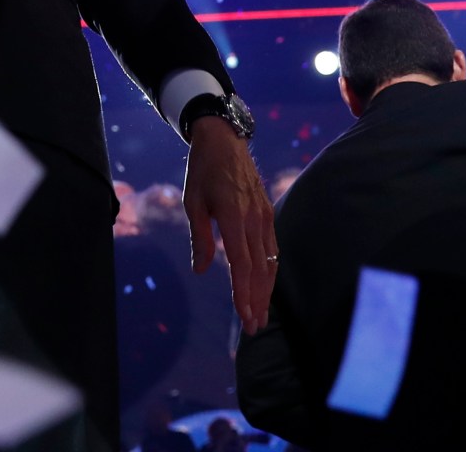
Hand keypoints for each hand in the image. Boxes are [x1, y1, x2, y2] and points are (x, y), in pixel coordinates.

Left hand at [182, 118, 276, 334]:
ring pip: (270, 262)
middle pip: (260, 269)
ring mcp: (264, 216)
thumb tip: (202, 270)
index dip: (243, 293)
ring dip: (266, 290)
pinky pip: (272, 248)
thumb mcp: (193, 202)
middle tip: (255, 327)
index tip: (244, 316)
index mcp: (233, 216)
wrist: (224, 139)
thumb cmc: (203, 170)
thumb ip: (200, 238)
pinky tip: (266, 285)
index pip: (241, 264)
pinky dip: (271, 271)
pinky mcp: (267, 212)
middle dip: (258, 300)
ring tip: (261, 314)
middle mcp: (254, 219)